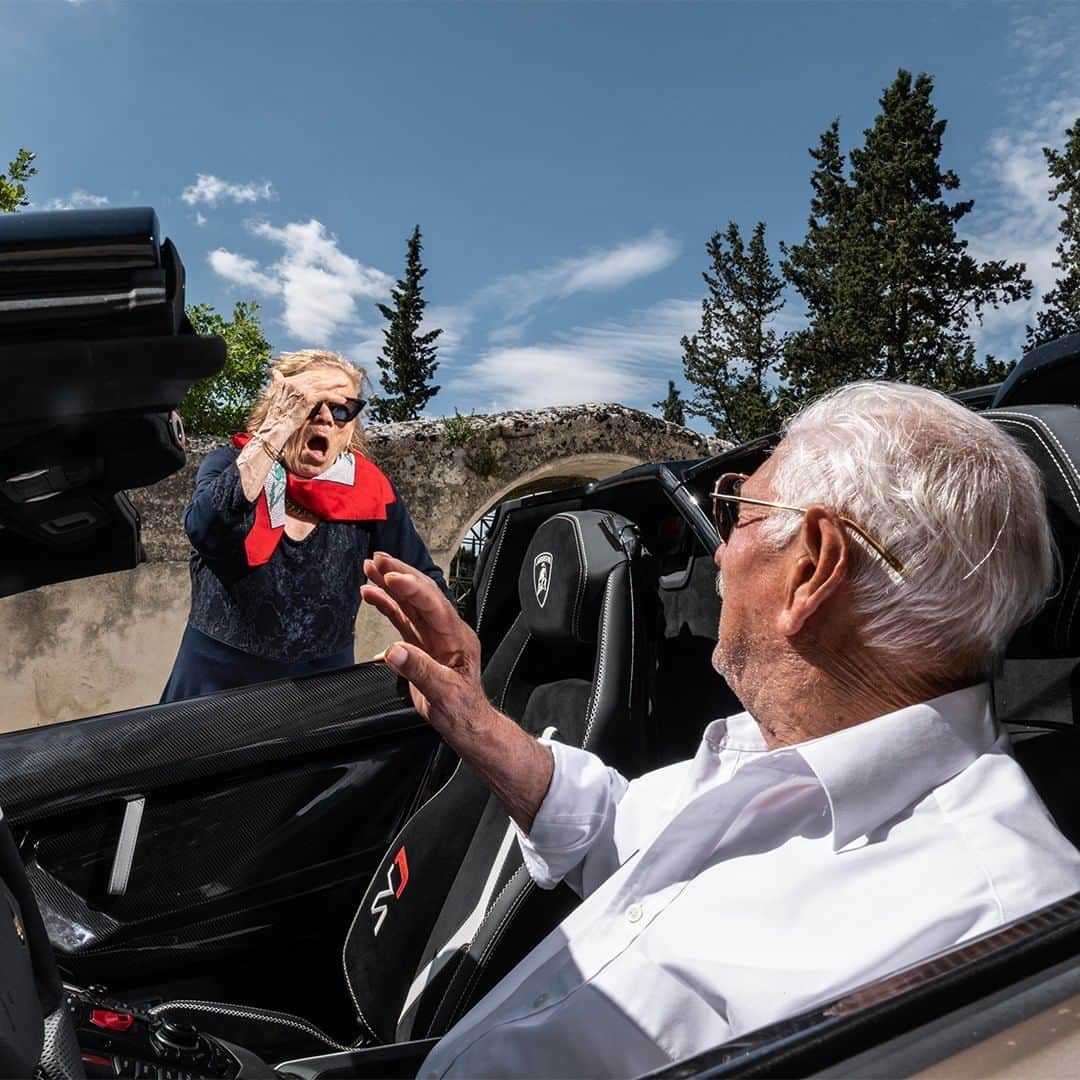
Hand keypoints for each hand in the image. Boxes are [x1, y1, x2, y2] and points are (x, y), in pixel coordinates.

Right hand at [260, 368, 354, 440]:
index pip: (306, 375)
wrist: (277, 425)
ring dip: (335, 383)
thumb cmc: (276, 414)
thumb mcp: (274, 393)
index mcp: (287, 381)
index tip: (327, 377)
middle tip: (339, 379)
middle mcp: (294, 383)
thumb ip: (277, 381)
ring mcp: (301, 390)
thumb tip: (275, 371)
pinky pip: (325, 395)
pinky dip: (335, 397)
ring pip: (322, 384)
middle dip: (328, 378)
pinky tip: (342, 400)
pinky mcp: (308, 398)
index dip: (318, 376)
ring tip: (344, 383)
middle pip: (315, 377)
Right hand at [363, 552, 554, 831]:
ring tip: (369, 567)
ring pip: (410, 603)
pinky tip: (370, 594)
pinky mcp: (421, 644)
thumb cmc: (462, 711)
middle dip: (400, 574)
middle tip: (377, 559)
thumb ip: (420, 671)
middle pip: (422, 595)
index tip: (391, 576)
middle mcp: (446, 631)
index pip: (434, 606)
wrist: (467, 725)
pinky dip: (386, 605)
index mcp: (458, 638)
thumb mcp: (444, 694)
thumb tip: (393, 651)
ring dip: (390, 585)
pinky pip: (402, 619)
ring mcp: (433, 636)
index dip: (412, 589)